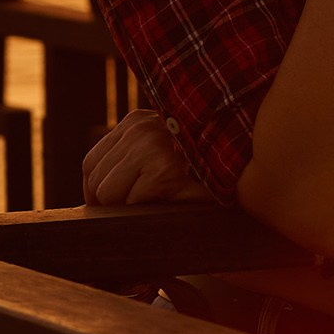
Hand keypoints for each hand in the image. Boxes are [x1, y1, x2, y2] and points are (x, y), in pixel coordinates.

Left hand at [82, 109, 212, 204]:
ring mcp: (151, 147)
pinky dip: (150, 210)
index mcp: (135, 122)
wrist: (243, 165)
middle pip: (97, 181)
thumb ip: (130, 164)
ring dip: (132, 206)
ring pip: (109, 194)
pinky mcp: (164, 170)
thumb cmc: (202, 168)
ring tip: (161, 200)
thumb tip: (90, 202)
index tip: (117, 207)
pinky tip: (173, 200)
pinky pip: (132, 202)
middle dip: (114, 204)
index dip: (98, 193)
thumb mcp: (160, 154)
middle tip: (145, 207)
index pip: (91, 164)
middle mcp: (139, 129)